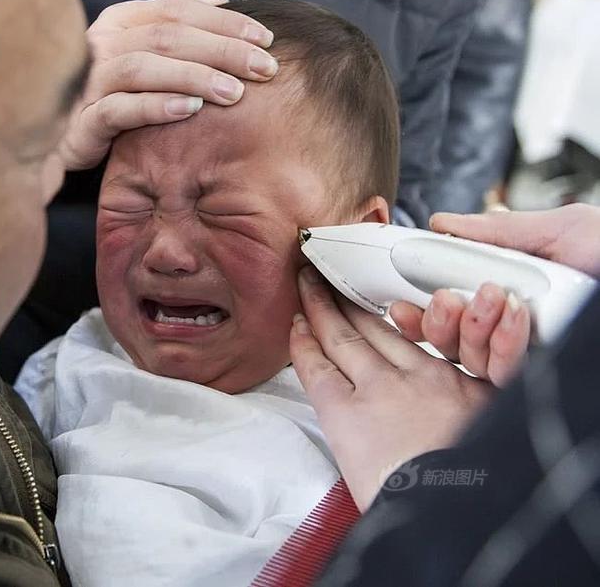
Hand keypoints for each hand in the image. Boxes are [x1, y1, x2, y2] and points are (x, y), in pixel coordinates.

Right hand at [51, 0, 278, 170]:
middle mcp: (103, 43)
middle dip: (223, 50)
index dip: (226, 21)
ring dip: (194, 77)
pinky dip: (156, 107)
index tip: (265, 40)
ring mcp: (90, 81)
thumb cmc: (117, 95)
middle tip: (264, 69)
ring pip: (144, 68)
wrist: (69, 141)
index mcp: (122, 20)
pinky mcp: (83, 121)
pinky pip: (119, 109)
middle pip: (168, 35)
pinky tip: (189, 109)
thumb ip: (177, 20)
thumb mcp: (147, 51)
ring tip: (234, 93)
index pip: (179, 8)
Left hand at [292, 266, 493, 510]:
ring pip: (345, 338)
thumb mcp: (499, 436)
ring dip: (322, 309)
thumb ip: (482, 409)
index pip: (418, 340)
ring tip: (307, 287)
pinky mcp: (345, 411)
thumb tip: (475, 404)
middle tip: (331, 281)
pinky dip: (303, 344)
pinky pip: (317, 367)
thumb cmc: (475, 488)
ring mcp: (379, 389)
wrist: (454, 513)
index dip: (392, 316)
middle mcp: (419, 377)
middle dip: (351, 302)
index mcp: (461, 385)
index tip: (379, 304)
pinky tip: (295, 326)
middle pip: (377, 329)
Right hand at [390, 204, 599, 386]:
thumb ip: (497, 231)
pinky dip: (503, 344)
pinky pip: (504, 375)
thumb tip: (443, 223)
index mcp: (509, 299)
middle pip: (448, 343)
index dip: (419, 313)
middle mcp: (514, 334)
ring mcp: (532, 360)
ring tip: (495, 296)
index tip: (402, 302)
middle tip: (447, 297)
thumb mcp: (561, 230)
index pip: (449, 315)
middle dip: (437, 321)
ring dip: (472, 328)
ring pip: (469, 361)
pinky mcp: (544, 380)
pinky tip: (518, 317)